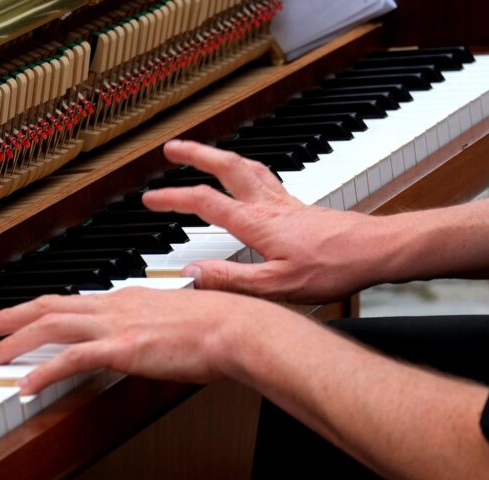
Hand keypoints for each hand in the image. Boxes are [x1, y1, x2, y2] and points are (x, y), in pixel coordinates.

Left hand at [0, 287, 296, 394]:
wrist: (236, 325)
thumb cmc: (215, 324)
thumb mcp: (171, 318)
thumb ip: (148, 326)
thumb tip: (139, 338)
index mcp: (122, 298)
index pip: (68, 301)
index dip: (36, 310)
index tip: (16, 318)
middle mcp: (112, 305)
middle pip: (46, 306)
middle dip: (9, 316)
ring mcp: (114, 325)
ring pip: (49, 327)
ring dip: (14, 341)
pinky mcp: (122, 348)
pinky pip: (70, 360)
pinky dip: (42, 372)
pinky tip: (24, 386)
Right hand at [144, 140, 388, 302]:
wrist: (375, 251)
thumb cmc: (333, 268)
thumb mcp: (276, 286)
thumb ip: (230, 280)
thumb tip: (192, 274)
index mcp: (256, 223)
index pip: (204, 203)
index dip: (173, 198)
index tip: (150, 198)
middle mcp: (268, 205)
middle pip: (226, 167)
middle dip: (195, 155)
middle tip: (172, 148)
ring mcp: (285, 202)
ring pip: (247, 166)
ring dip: (220, 156)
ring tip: (204, 153)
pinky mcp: (299, 205)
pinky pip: (265, 177)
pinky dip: (246, 169)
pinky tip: (248, 177)